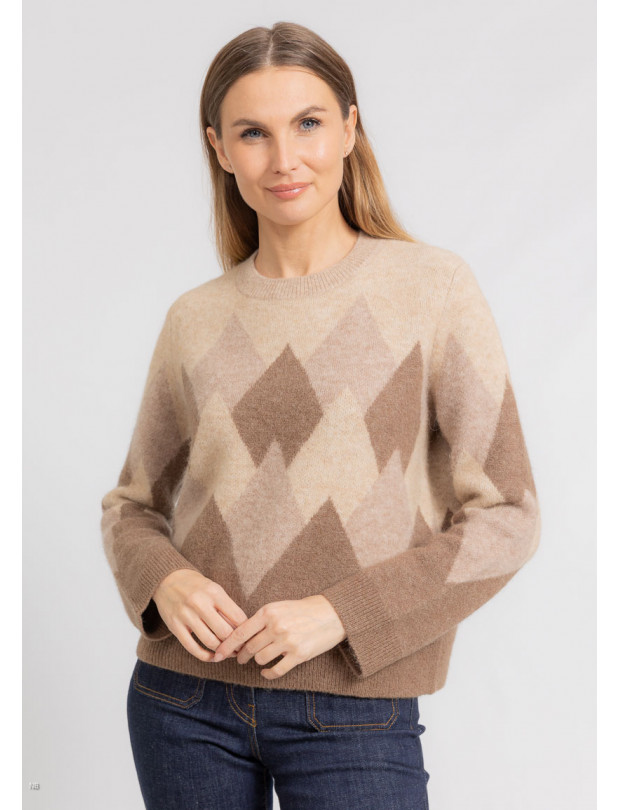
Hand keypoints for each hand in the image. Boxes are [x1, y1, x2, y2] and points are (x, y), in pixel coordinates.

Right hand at [152, 569, 248, 661]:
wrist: (167, 580)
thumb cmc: (197, 587)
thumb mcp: (214, 589)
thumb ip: (227, 607)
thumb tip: (242, 630)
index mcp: (214, 592)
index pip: (237, 617)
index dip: (245, 631)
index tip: (248, 637)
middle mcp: (200, 603)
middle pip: (224, 632)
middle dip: (235, 644)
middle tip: (240, 649)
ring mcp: (186, 615)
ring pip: (210, 641)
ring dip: (222, 652)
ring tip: (228, 654)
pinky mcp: (174, 626)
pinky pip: (192, 647)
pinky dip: (205, 656)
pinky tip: (212, 656)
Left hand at [211, 595, 346, 679]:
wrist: (331, 613)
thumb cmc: (302, 610)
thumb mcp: (279, 608)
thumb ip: (261, 621)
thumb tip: (240, 638)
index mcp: (268, 612)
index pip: (240, 632)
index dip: (226, 645)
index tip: (218, 653)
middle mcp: (276, 626)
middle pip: (249, 648)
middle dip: (241, 656)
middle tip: (239, 659)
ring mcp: (287, 641)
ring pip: (261, 659)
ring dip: (257, 662)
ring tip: (258, 661)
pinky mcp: (298, 655)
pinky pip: (276, 670)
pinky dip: (268, 674)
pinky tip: (266, 672)